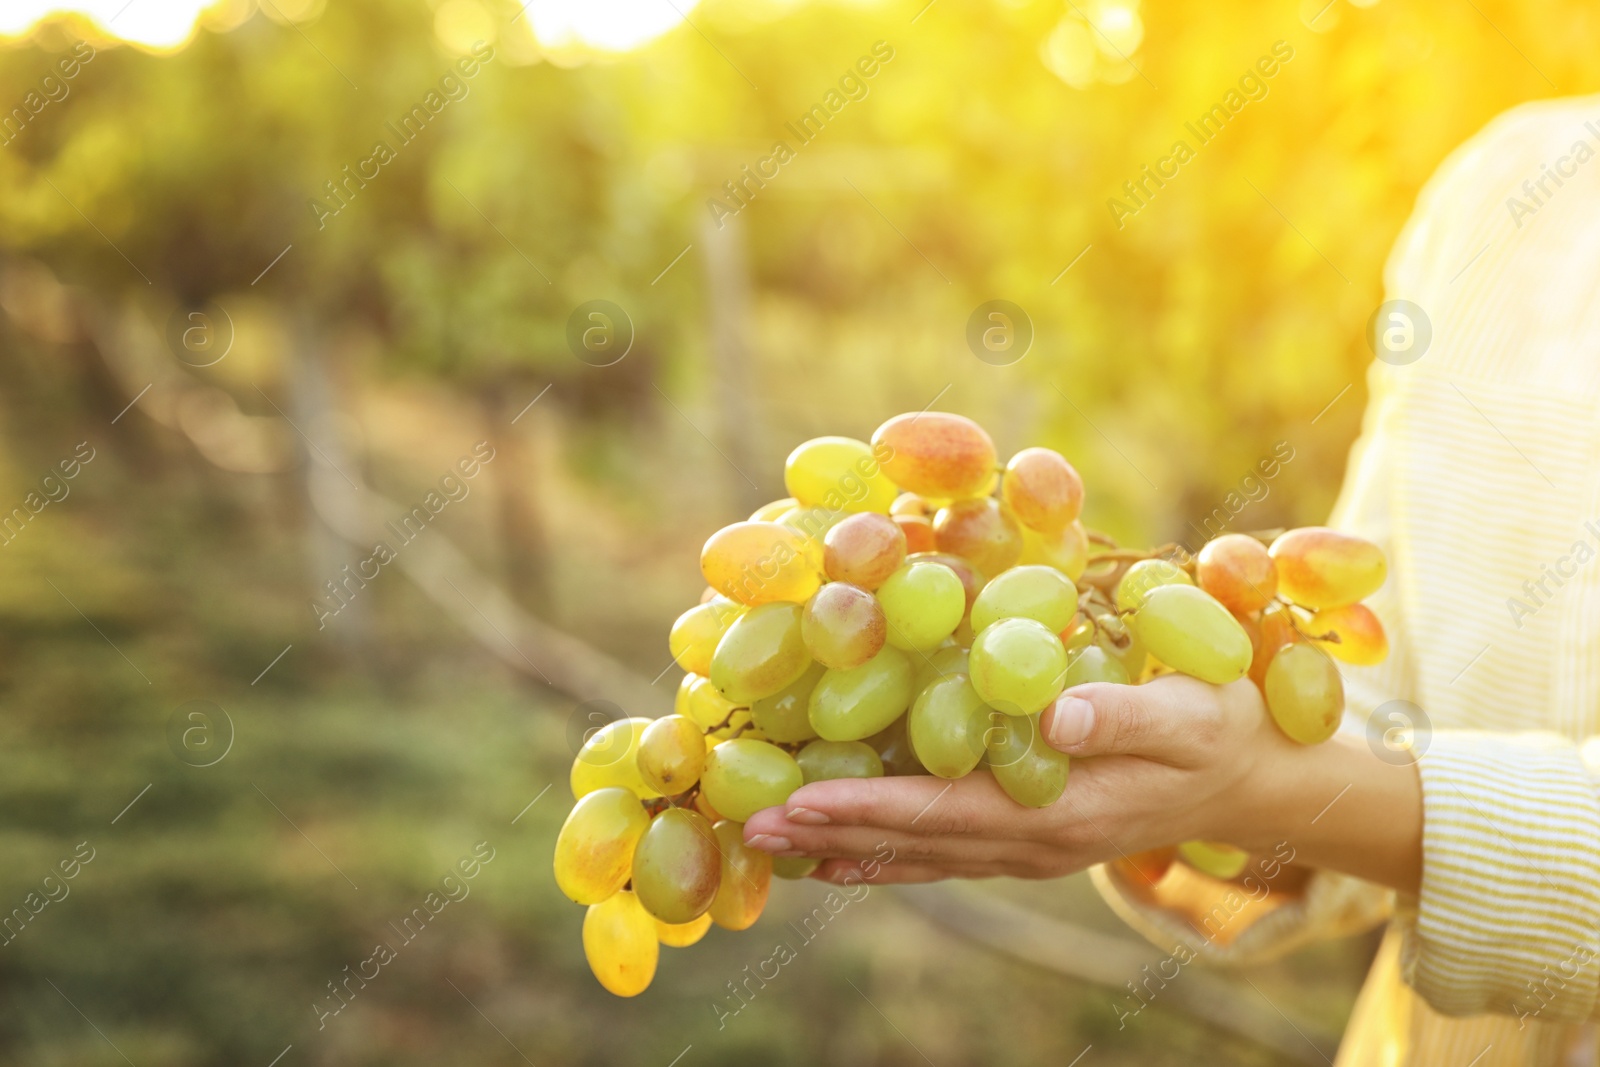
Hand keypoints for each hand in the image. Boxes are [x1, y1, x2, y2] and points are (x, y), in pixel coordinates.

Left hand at [742, 674, 1298, 884]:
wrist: (1254, 780)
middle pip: (917, 845)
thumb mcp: (1188, 712)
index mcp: (1064, 811)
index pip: (946, 813)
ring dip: (848, 848)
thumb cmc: (1222, 727)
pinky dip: (888, 851)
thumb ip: (1119, 714)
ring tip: (777, 846)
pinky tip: (846, 850)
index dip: (871, 808)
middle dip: (834, 833)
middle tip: (752, 830)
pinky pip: (946, 852)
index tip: (801, 802)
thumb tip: (1049, 711)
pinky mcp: (1031, 837)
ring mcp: (1032, 849)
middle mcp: (1036, 844)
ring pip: (924, 858)